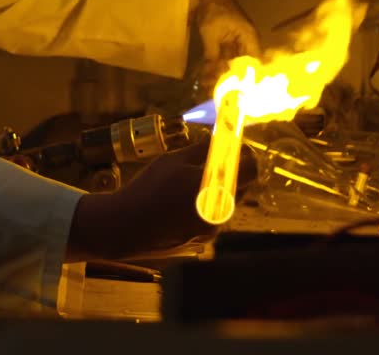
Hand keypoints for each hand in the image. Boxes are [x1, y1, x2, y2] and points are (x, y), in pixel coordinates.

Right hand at [66, 137, 257, 261]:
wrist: (127, 227)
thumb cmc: (150, 188)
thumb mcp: (175, 160)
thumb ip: (205, 148)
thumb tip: (223, 138)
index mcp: (218, 187)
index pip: (252, 167)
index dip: (245, 153)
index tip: (232, 146)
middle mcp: (222, 210)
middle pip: (241, 185)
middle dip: (230, 171)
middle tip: (208, 161)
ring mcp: (213, 228)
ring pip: (226, 202)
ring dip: (216, 189)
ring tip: (187, 183)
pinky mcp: (203, 240)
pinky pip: (212, 217)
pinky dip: (204, 206)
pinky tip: (179, 204)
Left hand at [189, 0, 259, 92]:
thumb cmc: (212, 12)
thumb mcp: (211, 34)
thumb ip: (213, 56)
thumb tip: (212, 75)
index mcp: (249, 36)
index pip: (255, 61)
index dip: (249, 76)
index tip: (239, 90)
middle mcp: (246, 41)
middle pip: (243, 64)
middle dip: (231, 78)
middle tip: (219, 91)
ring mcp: (237, 42)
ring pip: (233, 62)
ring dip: (222, 73)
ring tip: (210, 87)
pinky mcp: (228, 43)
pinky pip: (226, 57)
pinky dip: (217, 65)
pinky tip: (208, 76)